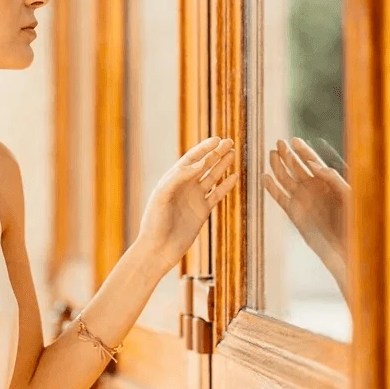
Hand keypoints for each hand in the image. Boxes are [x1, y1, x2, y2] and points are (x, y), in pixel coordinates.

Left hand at [136, 137, 238, 271]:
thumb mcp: (162, 195)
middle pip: (204, 165)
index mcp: (173, 179)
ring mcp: (194, 198)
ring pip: (212, 177)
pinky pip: (217, 195)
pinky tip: (235, 176)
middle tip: (230, 141)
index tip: (217, 139)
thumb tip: (200, 163)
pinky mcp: (202, 211)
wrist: (158, 248)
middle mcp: (184, 186)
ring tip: (233, 153)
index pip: (191, 159)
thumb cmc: (154, 222)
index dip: (204, 148)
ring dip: (222, 165)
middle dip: (216, 153)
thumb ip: (179, 177)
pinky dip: (226, 186)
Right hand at [262, 137, 348, 263]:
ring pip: (286, 179)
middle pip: (296, 167)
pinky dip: (272, 188)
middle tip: (279, 143)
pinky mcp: (293, 213)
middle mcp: (313, 189)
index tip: (294, 140)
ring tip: (271, 155)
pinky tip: (265, 177)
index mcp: (327, 182)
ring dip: (278, 167)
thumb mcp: (347, 194)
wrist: (346, 248)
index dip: (303, 151)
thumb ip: (332, 177)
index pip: (312, 162)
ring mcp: (302, 200)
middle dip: (287, 155)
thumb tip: (313, 163)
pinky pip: (280, 198)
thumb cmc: (354, 221)